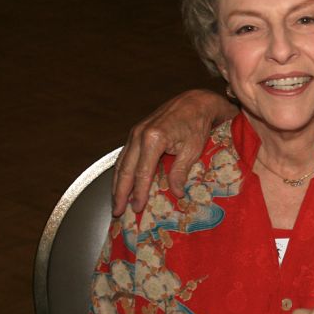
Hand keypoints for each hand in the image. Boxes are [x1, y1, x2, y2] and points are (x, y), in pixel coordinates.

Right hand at [112, 89, 236, 215]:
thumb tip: (175, 193)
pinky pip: (125, 155)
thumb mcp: (192, 150)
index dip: (138, 192)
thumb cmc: (197, 124)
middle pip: (125, 169)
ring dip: (117, 184)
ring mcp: (136, 131)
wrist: (196, 102)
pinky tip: (122, 183)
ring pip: (121, 163)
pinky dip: (122, 171)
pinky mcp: (137, 131)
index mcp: (153, 138)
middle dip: (120, 193)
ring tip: (116, 202)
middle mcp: (139, 134)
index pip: (142, 173)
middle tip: (119, 211)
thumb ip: (180, 172)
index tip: (137, 208)